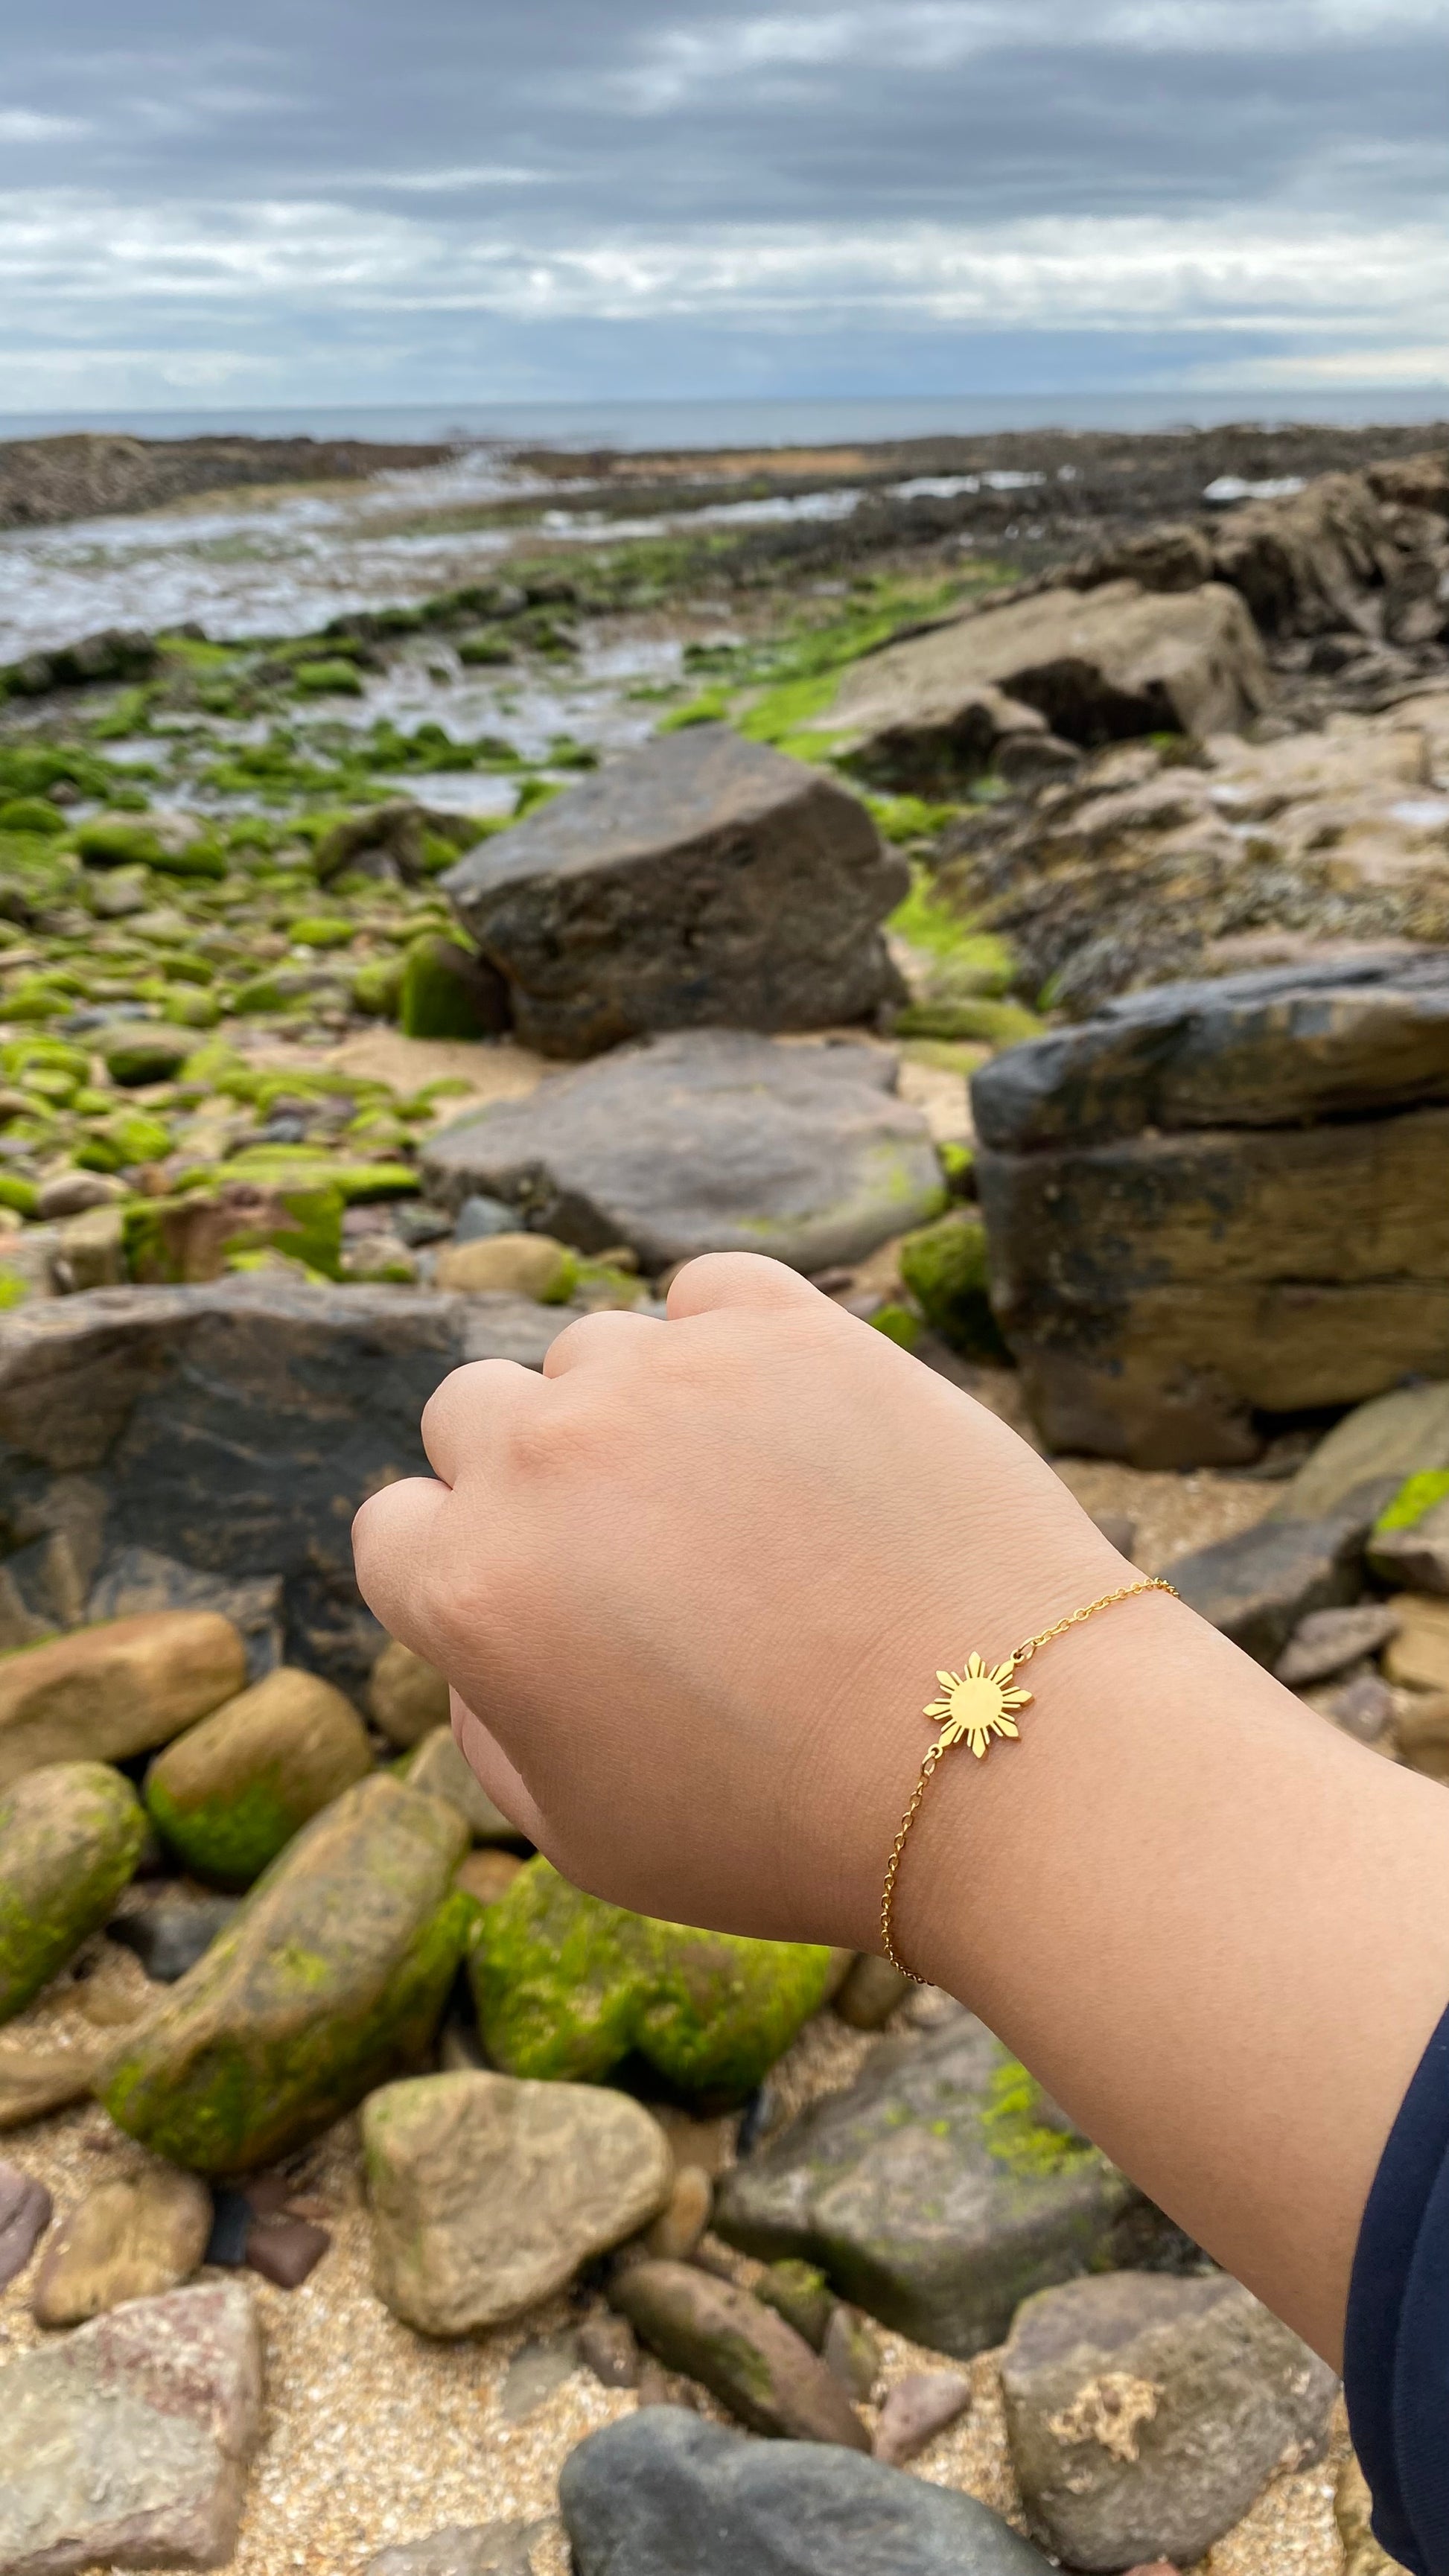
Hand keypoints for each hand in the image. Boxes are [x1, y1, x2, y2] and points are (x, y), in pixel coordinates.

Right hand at [352, 1253, 1120, 1950]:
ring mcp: (668, 1376)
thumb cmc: (791, 1826)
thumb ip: (490, 1726)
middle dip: (530, 1479)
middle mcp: (545, 1458)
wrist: (1002, 1755)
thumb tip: (480, 1641)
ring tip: (743, 1508)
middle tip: (638, 1557)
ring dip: (637, 1412)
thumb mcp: (588, 1838)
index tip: (548, 1611)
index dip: (463, 1576)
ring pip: (597, 1354)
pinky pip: (710, 1293)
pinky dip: (730, 1343)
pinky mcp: (789, 1328)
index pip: (396, 1529)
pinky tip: (783, 1425)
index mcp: (471, 1584)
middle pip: (475, 1413)